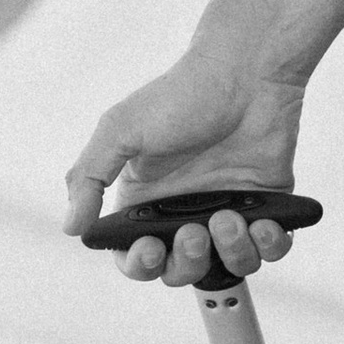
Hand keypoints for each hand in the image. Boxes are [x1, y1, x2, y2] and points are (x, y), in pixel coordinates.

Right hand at [62, 35, 308, 288]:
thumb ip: (89, 177)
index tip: (150, 248)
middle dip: (188, 262)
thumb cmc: (182, 95)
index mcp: (147, 202)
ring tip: (231, 217)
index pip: (136, 256)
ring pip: (228, 265)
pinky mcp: (268, 206)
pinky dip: (269, 246)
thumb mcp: (120, 129)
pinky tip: (263, 223)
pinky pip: (271, 248)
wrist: (246, 73)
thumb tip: (71, 228)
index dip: (141, 264)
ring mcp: (229, 210)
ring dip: (229, 253)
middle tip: (194, 231)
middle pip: (182, 271)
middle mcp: (186, 212)